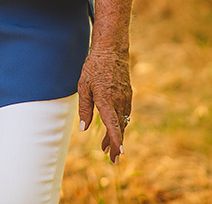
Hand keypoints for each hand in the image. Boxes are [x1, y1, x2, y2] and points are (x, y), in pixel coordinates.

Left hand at [77, 47, 132, 162]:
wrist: (111, 50)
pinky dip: (120, 123)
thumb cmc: (94, 67)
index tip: (118, 153)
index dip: (116, 141)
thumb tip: (83, 128)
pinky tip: (114, 127)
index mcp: (107, 100)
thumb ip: (84, 108)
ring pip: (122, 122)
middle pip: (119, 128)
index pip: (113, 125)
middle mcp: (119, 101)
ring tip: (106, 148)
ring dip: (116, 135)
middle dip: (116, 145)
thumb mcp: (83, 87)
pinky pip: (125, 113)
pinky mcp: (128, 94)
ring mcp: (125, 97)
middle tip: (113, 160)